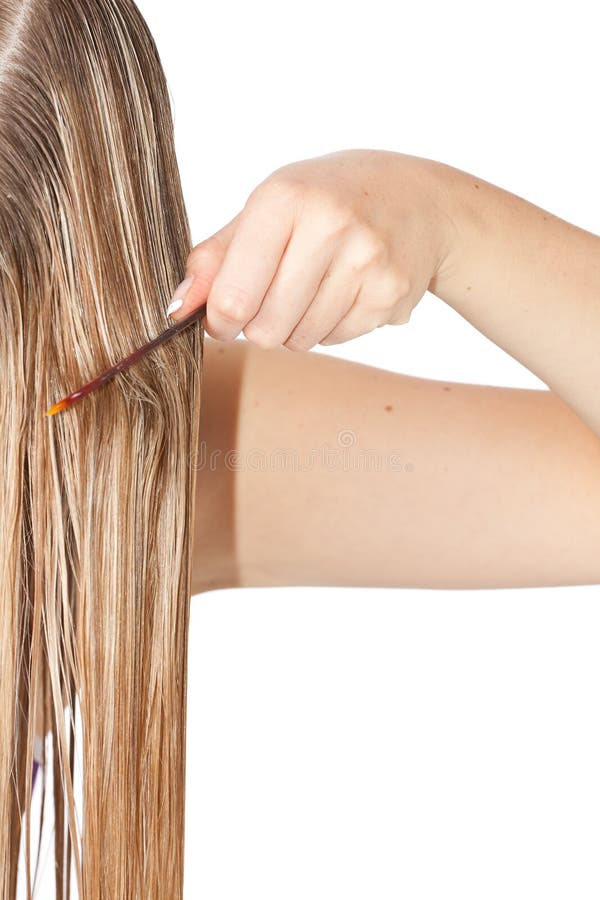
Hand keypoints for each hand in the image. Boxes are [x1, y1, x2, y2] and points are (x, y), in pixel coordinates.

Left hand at [167, 149, 454, 348]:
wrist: (417, 200)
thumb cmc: (326, 201)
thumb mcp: (268, 209)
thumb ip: (217, 258)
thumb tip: (175, 308)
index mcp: (284, 198)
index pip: (233, 296)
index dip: (219, 321)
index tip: (223, 317)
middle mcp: (329, 225)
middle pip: (265, 329)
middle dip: (258, 327)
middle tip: (272, 299)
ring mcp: (366, 260)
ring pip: (300, 340)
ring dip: (295, 327)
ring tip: (313, 288)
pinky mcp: (391, 292)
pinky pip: (335, 340)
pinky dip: (329, 327)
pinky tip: (343, 292)